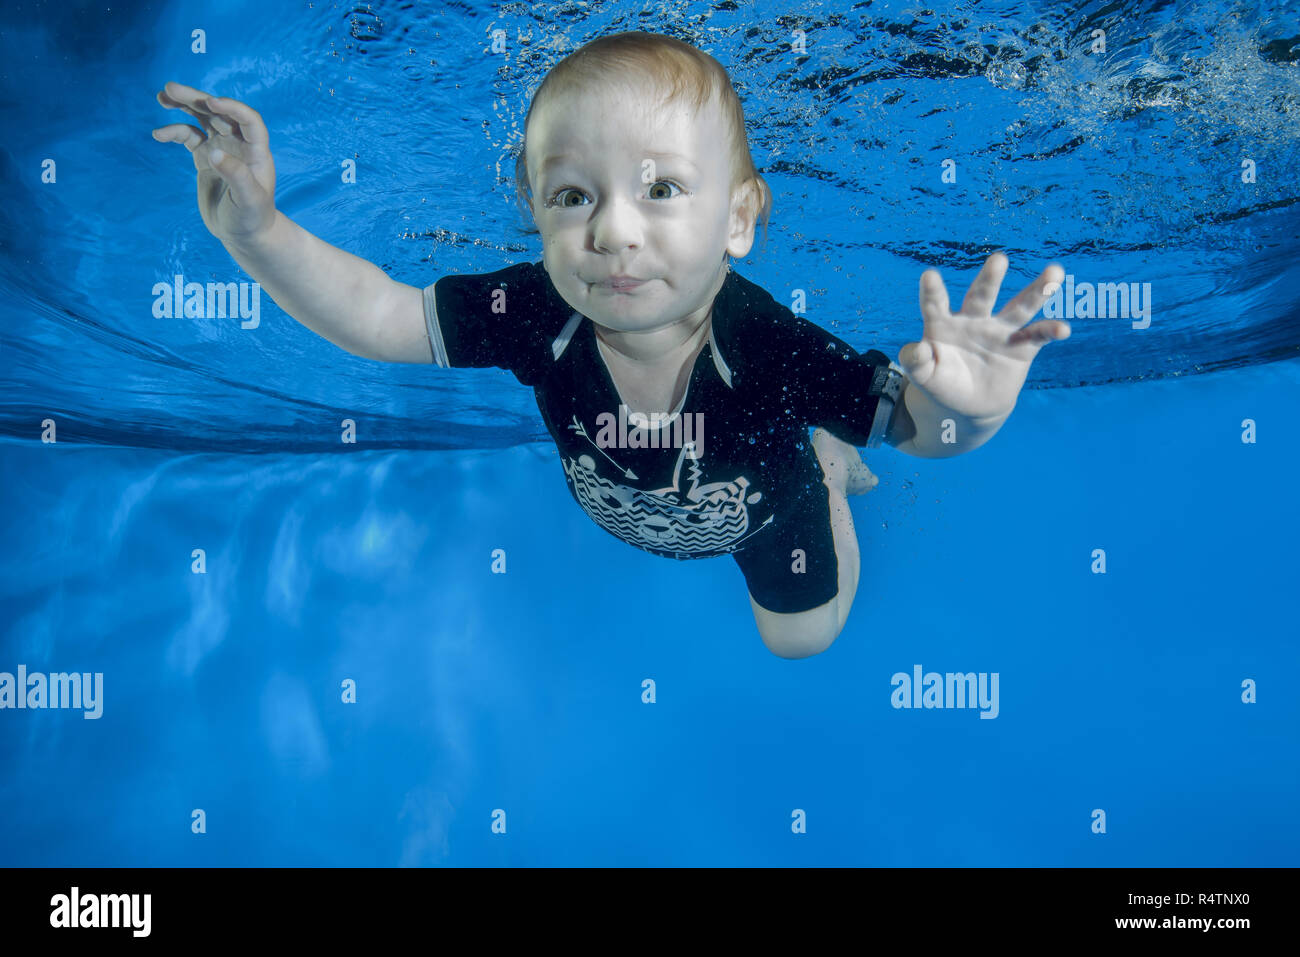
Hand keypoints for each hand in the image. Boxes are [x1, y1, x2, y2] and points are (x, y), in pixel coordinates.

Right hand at [151, 81, 276, 244]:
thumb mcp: (248, 201)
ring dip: (184, 105)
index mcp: (257, 151)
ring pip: (202, 119)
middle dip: (197, 99)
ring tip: (162, 96)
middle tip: (171, 88)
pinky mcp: (205, 158)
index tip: (211, 102)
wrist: (242, 234)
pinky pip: (188, 137)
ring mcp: (221, 149)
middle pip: (219, 113)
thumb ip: (236, 176)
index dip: (232, 107)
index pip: (248, 120)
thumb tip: (214, 153)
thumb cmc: (252, 218)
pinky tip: (158, 135)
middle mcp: (239, 145)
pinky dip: (174, 133)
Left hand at [899, 252, 1069, 421]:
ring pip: (1019, 307)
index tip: (929, 275)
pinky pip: (1038, 336)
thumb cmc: (942, 383)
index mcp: (944, 324)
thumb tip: (916, 350)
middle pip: (982, 296)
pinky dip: (1050, 331)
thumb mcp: (924, 377)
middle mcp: (973, 320)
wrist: (969, 402)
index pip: (936, 305)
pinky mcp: (1021, 347)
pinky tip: (1063, 329)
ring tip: (1055, 272)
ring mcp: (1000, 331)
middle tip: (999, 259)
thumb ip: (916, 363)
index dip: (932, 292)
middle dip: (990, 279)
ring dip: (1037, 291)